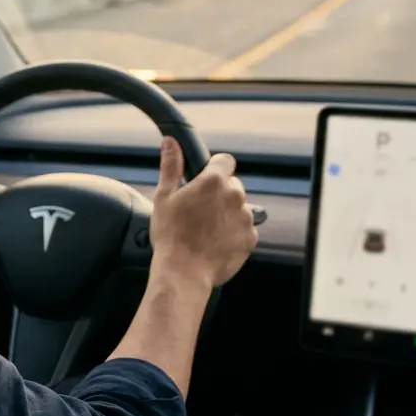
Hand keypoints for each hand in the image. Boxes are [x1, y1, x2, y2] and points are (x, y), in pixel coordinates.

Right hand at [147, 137, 257, 288]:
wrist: (184, 272)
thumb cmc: (171, 236)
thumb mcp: (164, 196)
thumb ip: (171, 166)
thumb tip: (170, 143)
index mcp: (214, 182)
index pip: (225, 161)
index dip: (214, 168)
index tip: (204, 179)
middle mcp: (235, 196)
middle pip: (232, 185)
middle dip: (219, 193)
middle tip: (199, 210)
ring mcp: (245, 218)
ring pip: (239, 207)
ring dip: (227, 213)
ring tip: (206, 229)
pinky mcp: (250, 238)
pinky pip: (244, 228)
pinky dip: (233, 232)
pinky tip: (215, 241)